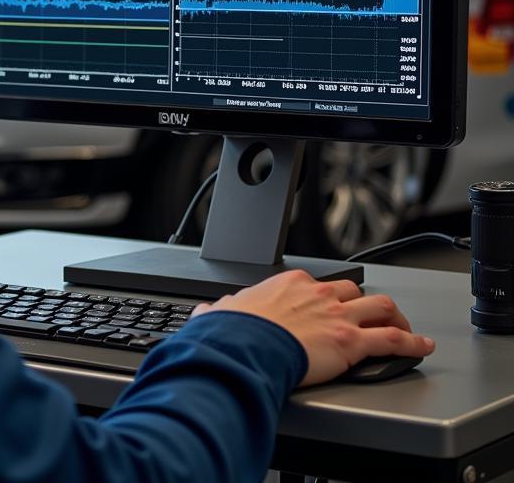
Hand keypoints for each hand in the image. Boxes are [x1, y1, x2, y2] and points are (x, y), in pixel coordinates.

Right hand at [190, 269, 434, 386]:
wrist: (247, 345)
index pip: (320, 284)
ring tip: (404, 327)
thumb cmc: (237, 331)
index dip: (328, 297)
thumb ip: (220, 309)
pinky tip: (423, 347)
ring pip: (381, 307)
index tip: (327, 306)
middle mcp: (319, 294)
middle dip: (365, 303)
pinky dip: (412, 343)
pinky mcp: (352, 341)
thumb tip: (208, 311)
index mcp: (291, 284)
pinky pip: (392, 339)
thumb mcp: (223, 311)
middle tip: (371, 315)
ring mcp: (338, 315)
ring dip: (396, 317)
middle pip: (354, 291)